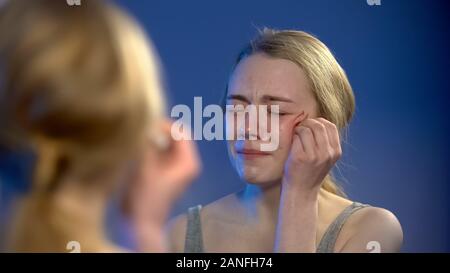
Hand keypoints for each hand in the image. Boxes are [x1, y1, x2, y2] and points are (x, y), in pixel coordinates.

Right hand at [124, 119, 200, 251]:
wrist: (141, 222)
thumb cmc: (146, 196)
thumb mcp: (145, 167)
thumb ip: (148, 143)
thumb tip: (147, 122)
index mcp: (188, 162)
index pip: (180, 131)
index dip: (163, 125)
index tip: (146, 124)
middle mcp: (186, 162)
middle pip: (174, 136)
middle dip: (158, 131)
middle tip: (141, 129)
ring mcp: (177, 167)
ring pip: (167, 142)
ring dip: (154, 138)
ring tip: (138, 137)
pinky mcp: (167, 170)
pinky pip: (161, 150)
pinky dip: (152, 146)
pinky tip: (139, 147)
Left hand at [283, 112, 341, 194]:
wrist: (301, 191)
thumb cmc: (310, 173)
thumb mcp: (325, 158)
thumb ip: (325, 143)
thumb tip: (317, 122)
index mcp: (336, 152)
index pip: (331, 126)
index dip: (319, 122)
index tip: (311, 126)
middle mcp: (327, 153)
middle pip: (318, 125)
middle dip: (307, 123)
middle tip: (300, 129)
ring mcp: (314, 155)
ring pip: (307, 129)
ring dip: (299, 128)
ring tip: (295, 135)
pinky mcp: (300, 157)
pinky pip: (297, 136)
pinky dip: (293, 136)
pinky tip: (292, 143)